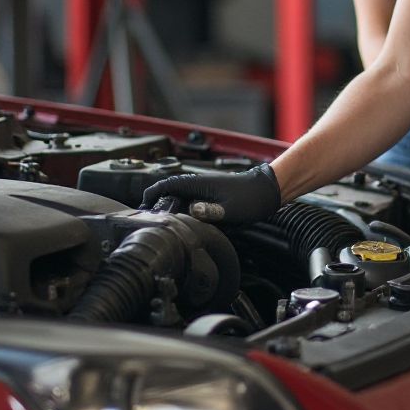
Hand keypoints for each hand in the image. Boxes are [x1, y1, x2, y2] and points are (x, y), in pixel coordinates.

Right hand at [140, 163, 280, 223]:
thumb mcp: (231, 208)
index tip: (141, 206)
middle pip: (169, 192)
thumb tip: (192, 211)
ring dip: (169, 208)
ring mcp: (204, 191)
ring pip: (178, 198)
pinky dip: (181, 212)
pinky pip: (189, 204)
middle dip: (157, 204)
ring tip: (162, 225)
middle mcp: (199, 185)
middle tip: (148, 222)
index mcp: (199, 183)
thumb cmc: (252, 197)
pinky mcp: (210, 198)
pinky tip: (182, 224)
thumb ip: (211, 211)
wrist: (268, 192)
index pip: (167, 184)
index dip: (151, 194)